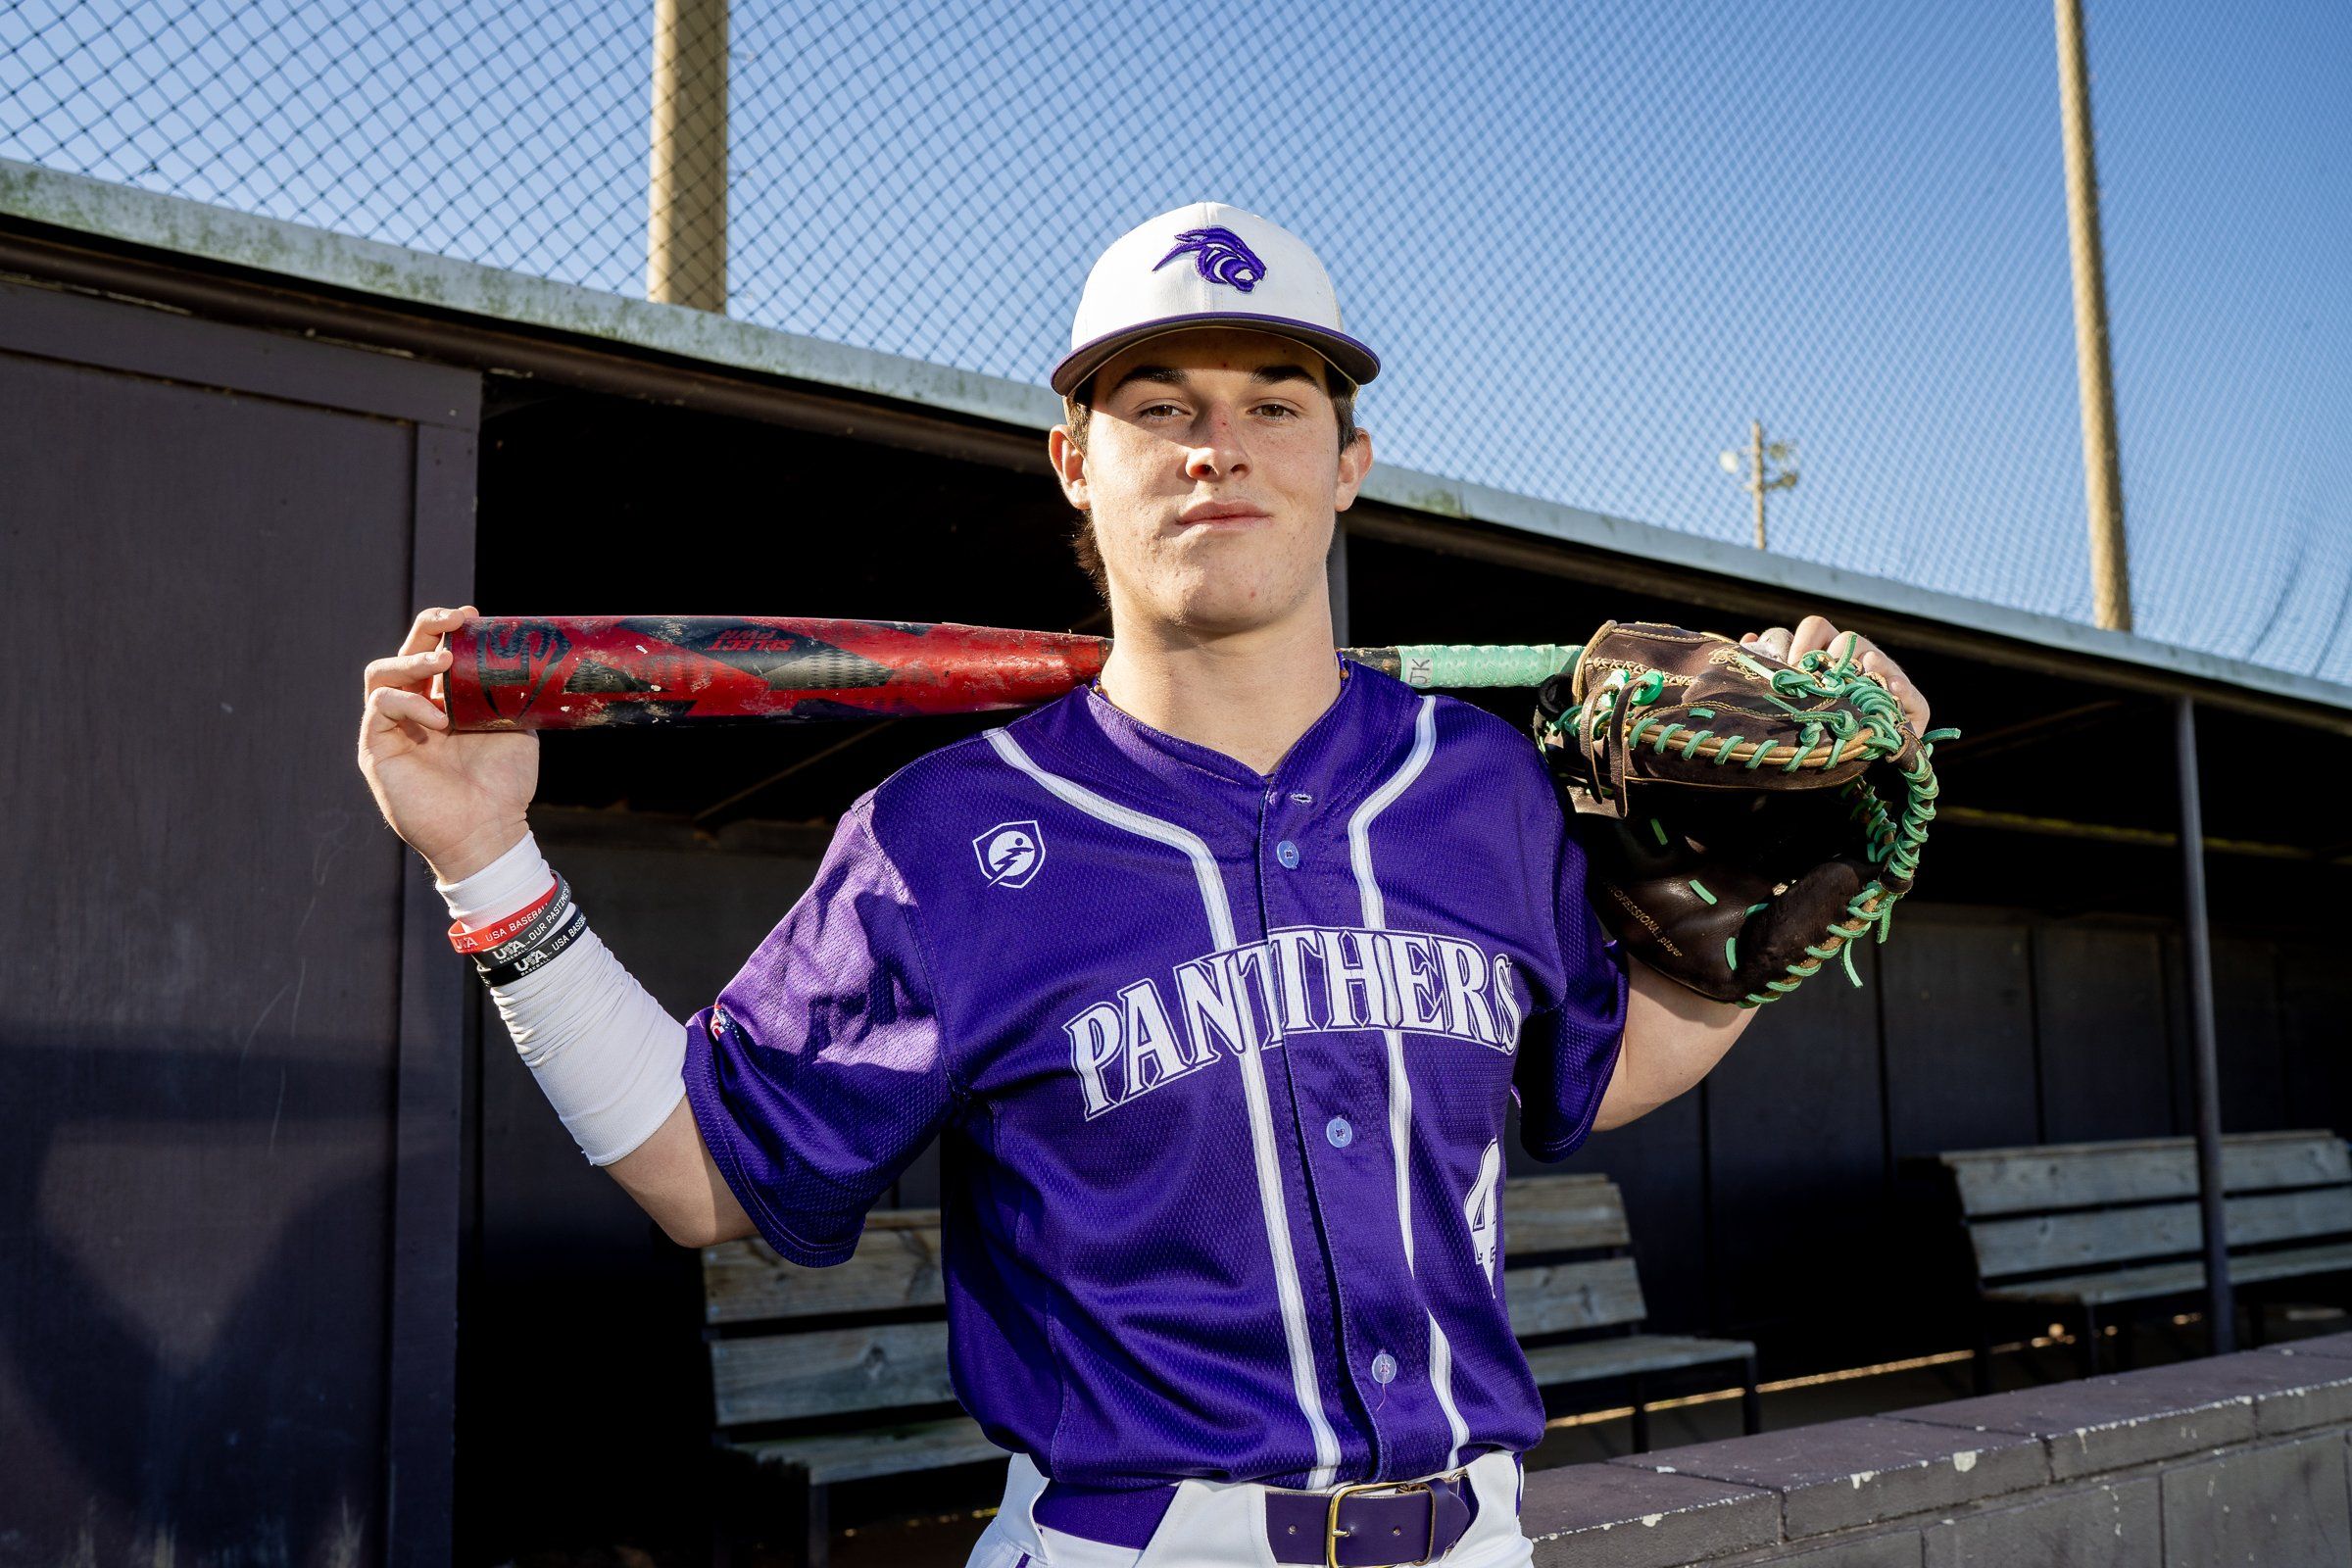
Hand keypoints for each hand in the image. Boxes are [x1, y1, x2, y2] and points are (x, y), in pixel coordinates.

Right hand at [356, 605, 539, 880]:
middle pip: (403, 653)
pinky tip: (438, 719)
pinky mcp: (377, 749)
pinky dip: (408, 703)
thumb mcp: (516, 728)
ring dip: (411, 658)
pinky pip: (380, 706)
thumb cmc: (504, 786)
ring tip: (444, 659)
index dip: (446, 628)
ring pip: (381, 673)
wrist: (489, 831)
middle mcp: (414, 711)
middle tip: (456, 619)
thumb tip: (525, 659)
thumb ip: (509, 695)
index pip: (433, 652)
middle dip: (427, 627)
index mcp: (444, 703)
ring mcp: (392, 729)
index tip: (473, 617)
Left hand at [1742, 614, 1930, 735]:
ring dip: (1868, 663)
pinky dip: (1904, 691)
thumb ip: (1773, 669)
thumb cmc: (1809, 727)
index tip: (1792, 663)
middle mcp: (1857, 661)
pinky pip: (1912, 696)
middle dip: (1833, 656)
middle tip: (1821, 678)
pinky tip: (1893, 691)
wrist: (1840, 764)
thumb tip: (1748, 641)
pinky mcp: (1910, 708)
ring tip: (1861, 673)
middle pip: (1847, 639)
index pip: (1816, 628)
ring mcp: (1885, 681)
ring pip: (1875, 659)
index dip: (1803, 641)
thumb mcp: (1789, 698)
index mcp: (1826, 653)